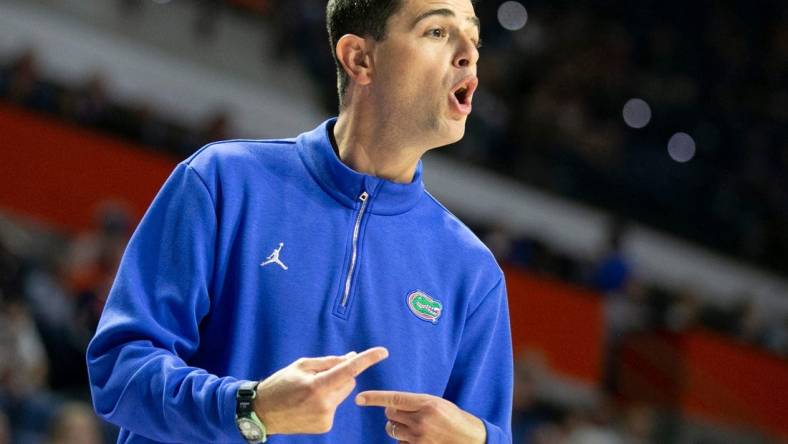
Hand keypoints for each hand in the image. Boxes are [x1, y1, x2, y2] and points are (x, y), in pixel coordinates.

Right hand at [253, 347, 388, 434]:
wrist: (262, 413)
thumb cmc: (280, 384)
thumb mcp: (302, 366)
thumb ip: (329, 362)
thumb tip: (351, 357)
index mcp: (317, 386)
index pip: (349, 370)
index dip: (367, 360)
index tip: (383, 352)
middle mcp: (324, 404)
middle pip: (349, 382)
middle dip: (342, 374)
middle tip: (321, 374)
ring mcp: (325, 417)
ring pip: (343, 394)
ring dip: (334, 388)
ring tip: (310, 391)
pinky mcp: (325, 425)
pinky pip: (335, 406)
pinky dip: (328, 401)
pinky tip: (309, 403)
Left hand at [355, 391, 485, 443]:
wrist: (469, 439)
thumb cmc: (453, 418)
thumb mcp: (437, 403)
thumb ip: (416, 403)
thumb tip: (391, 404)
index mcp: (426, 403)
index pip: (394, 399)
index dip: (374, 398)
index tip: (359, 398)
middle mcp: (421, 420)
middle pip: (390, 414)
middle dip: (394, 412)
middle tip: (408, 413)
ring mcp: (419, 437)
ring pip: (392, 429)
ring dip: (398, 426)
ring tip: (415, 426)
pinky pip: (399, 442)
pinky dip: (404, 440)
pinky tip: (419, 438)